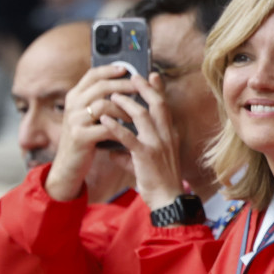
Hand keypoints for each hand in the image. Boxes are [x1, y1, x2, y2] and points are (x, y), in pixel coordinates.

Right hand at [44, 64, 138, 200]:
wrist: (69, 167)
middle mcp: (72, 105)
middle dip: (123, 85)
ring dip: (124, 109)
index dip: (110, 70)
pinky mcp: (80, 136)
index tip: (127, 68)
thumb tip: (125, 86)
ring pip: (103, 105)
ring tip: (136, 116)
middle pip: (100, 86)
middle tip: (140, 88)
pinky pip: (105, 127)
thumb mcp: (90, 117)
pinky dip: (121, 128)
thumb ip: (100, 101)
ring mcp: (74, 120)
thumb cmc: (86, 140)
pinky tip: (130, 132)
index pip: (92, 75)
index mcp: (75, 97)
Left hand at [100, 72, 184, 210]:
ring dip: (127, 103)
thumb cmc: (158, 181)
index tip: (151, 75)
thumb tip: (114, 151)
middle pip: (158, 104)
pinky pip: (129, 137)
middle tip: (132, 76)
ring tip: (113, 95)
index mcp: (169, 135)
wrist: (168, 199)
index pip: (165, 107)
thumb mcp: (148, 162)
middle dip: (145, 88)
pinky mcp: (146, 156)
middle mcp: (167, 136)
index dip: (158, 89)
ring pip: (143, 116)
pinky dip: (116, 126)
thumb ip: (132, 152)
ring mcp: (157, 145)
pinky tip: (104, 119)